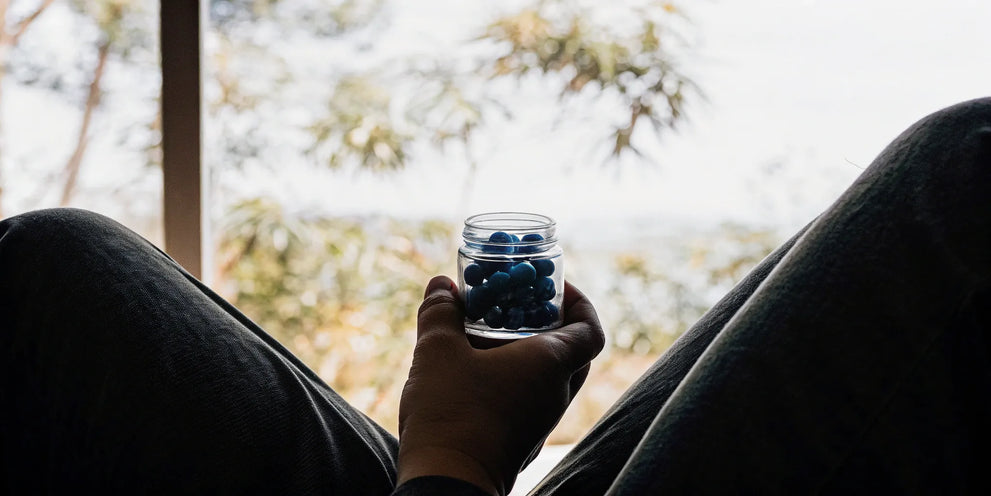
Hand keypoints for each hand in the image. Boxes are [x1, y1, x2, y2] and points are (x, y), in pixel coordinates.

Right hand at [396, 275, 604, 495]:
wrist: (446, 484)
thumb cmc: (450, 413)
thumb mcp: (436, 351)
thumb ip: (440, 312)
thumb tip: (441, 286)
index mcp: (551, 365)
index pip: (590, 329)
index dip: (580, 303)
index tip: (555, 288)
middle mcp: (556, 395)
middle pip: (573, 352)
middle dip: (551, 324)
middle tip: (521, 305)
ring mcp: (541, 421)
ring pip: (550, 378)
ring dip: (529, 352)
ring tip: (491, 333)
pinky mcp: (521, 440)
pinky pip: (530, 399)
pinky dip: (515, 378)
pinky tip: (477, 370)